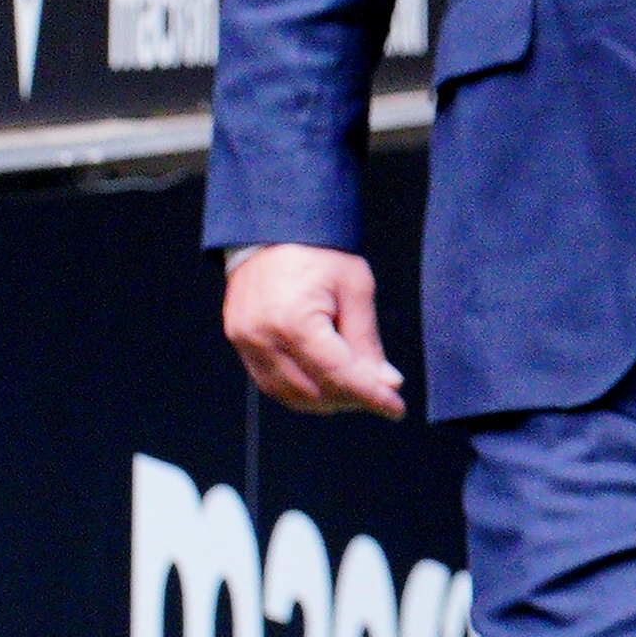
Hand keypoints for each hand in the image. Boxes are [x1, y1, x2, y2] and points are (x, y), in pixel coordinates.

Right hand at [223, 243, 408, 417]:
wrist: (271, 228)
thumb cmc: (318, 251)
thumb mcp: (355, 288)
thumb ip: (367, 341)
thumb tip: (387, 383)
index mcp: (294, 321)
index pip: (338, 375)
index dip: (371, 396)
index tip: (397, 408)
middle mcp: (263, 337)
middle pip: (314, 392)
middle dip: (352, 400)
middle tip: (381, 393)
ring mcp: (245, 342)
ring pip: (291, 395)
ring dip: (328, 401)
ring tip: (356, 389)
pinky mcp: (239, 341)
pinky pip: (271, 383)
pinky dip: (301, 391)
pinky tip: (326, 384)